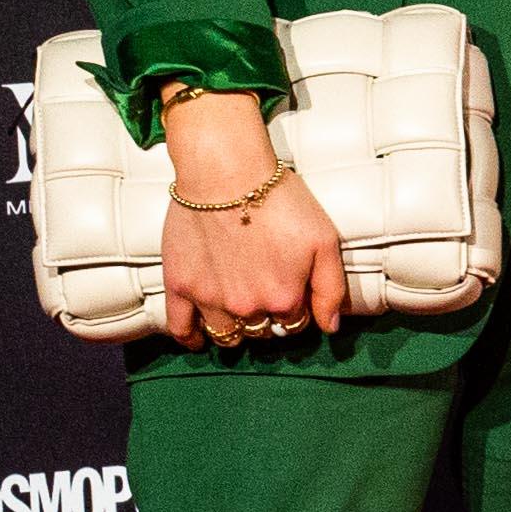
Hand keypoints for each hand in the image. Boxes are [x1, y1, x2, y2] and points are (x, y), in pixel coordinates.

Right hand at [151, 89, 344, 347]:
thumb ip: (331, 289)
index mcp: (284, 299)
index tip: (291, 292)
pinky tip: (199, 338)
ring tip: (237, 315)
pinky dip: (190, 337)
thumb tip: (329, 327)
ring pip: (226, 334)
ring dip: (235, 329)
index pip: (294, 324)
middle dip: (267, 319)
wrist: (226, 173)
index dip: (296, 309)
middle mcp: (246, 307)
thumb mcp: (324, 241)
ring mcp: (209, 300)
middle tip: (263, 293)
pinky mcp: (179, 286)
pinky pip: (180, 328)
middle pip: (261, 330)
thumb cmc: (281, 201)